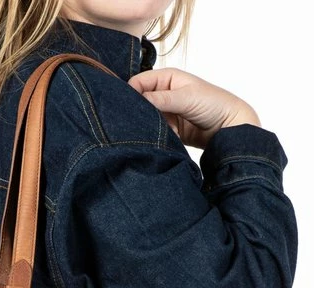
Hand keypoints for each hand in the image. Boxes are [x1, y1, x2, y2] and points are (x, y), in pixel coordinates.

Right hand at [128, 68, 260, 148]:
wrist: (230, 128)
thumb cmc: (214, 104)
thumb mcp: (186, 97)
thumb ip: (161, 98)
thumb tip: (137, 100)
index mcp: (166, 78)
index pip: (139, 82)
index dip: (131, 93)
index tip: (128, 108)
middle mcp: (163, 93)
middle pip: (139, 101)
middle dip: (138, 112)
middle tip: (139, 122)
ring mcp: (165, 111)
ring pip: (146, 118)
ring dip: (147, 125)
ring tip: (154, 130)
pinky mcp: (168, 128)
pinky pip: (154, 131)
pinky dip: (155, 135)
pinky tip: (162, 138)